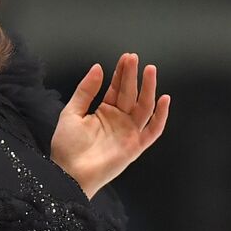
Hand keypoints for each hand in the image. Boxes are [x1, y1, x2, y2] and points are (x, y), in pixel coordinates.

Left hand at [48, 53, 169, 196]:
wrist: (69, 173)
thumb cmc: (67, 147)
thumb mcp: (71, 113)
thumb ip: (85, 91)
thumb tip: (98, 67)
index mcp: (104, 112)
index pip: (116, 89)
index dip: (121, 73)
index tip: (126, 57)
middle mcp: (119, 120)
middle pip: (130, 94)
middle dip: (133, 76)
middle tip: (134, 58)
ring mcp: (129, 133)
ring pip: (143, 107)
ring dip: (148, 89)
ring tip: (149, 70)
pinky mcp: (136, 146)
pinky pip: (153, 130)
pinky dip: (160, 116)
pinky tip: (164, 99)